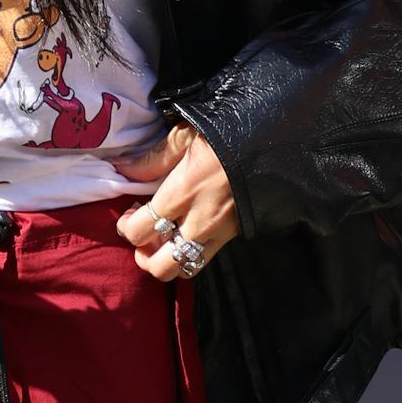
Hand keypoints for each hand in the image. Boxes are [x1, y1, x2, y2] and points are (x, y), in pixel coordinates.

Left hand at [111, 123, 239, 280]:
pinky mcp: (236, 234)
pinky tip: (187, 232)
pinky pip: (205, 257)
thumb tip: (125, 170)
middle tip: (144, 235)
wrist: (276, 141)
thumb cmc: (228, 133)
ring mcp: (221, 232)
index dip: (126, 227)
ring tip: (165, 240)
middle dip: (144, 256)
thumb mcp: (187, 135)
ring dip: (168, 261)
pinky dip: (189, 253)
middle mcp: (200, 220)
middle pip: (160, 265)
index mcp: (182, 192)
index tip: (130, 213)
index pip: (140, 230)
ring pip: (185, 270)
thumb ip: (154, 159)